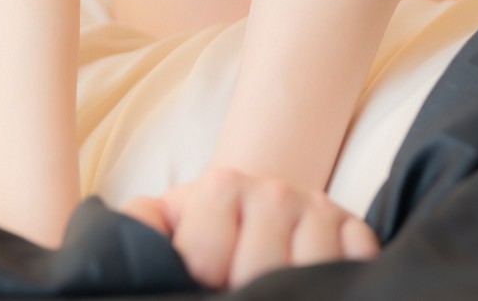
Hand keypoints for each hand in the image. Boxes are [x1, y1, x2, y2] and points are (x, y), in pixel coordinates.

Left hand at [123, 166, 378, 289]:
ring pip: (315, 266)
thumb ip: (139, 230)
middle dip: (249, 291)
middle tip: (239, 288)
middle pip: (264, 268)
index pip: (208, 257)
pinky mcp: (355, 229)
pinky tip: (316, 286)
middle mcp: (274, 190)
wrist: (254, 208)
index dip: (204, 282)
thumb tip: (117, 256)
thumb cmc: (200, 233)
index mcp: (222, 187)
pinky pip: (360, 260)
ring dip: (296, 288)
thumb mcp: (163, 227)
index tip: (206, 282)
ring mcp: (319, 208)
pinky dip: (344, 278)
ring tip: (274, 290)